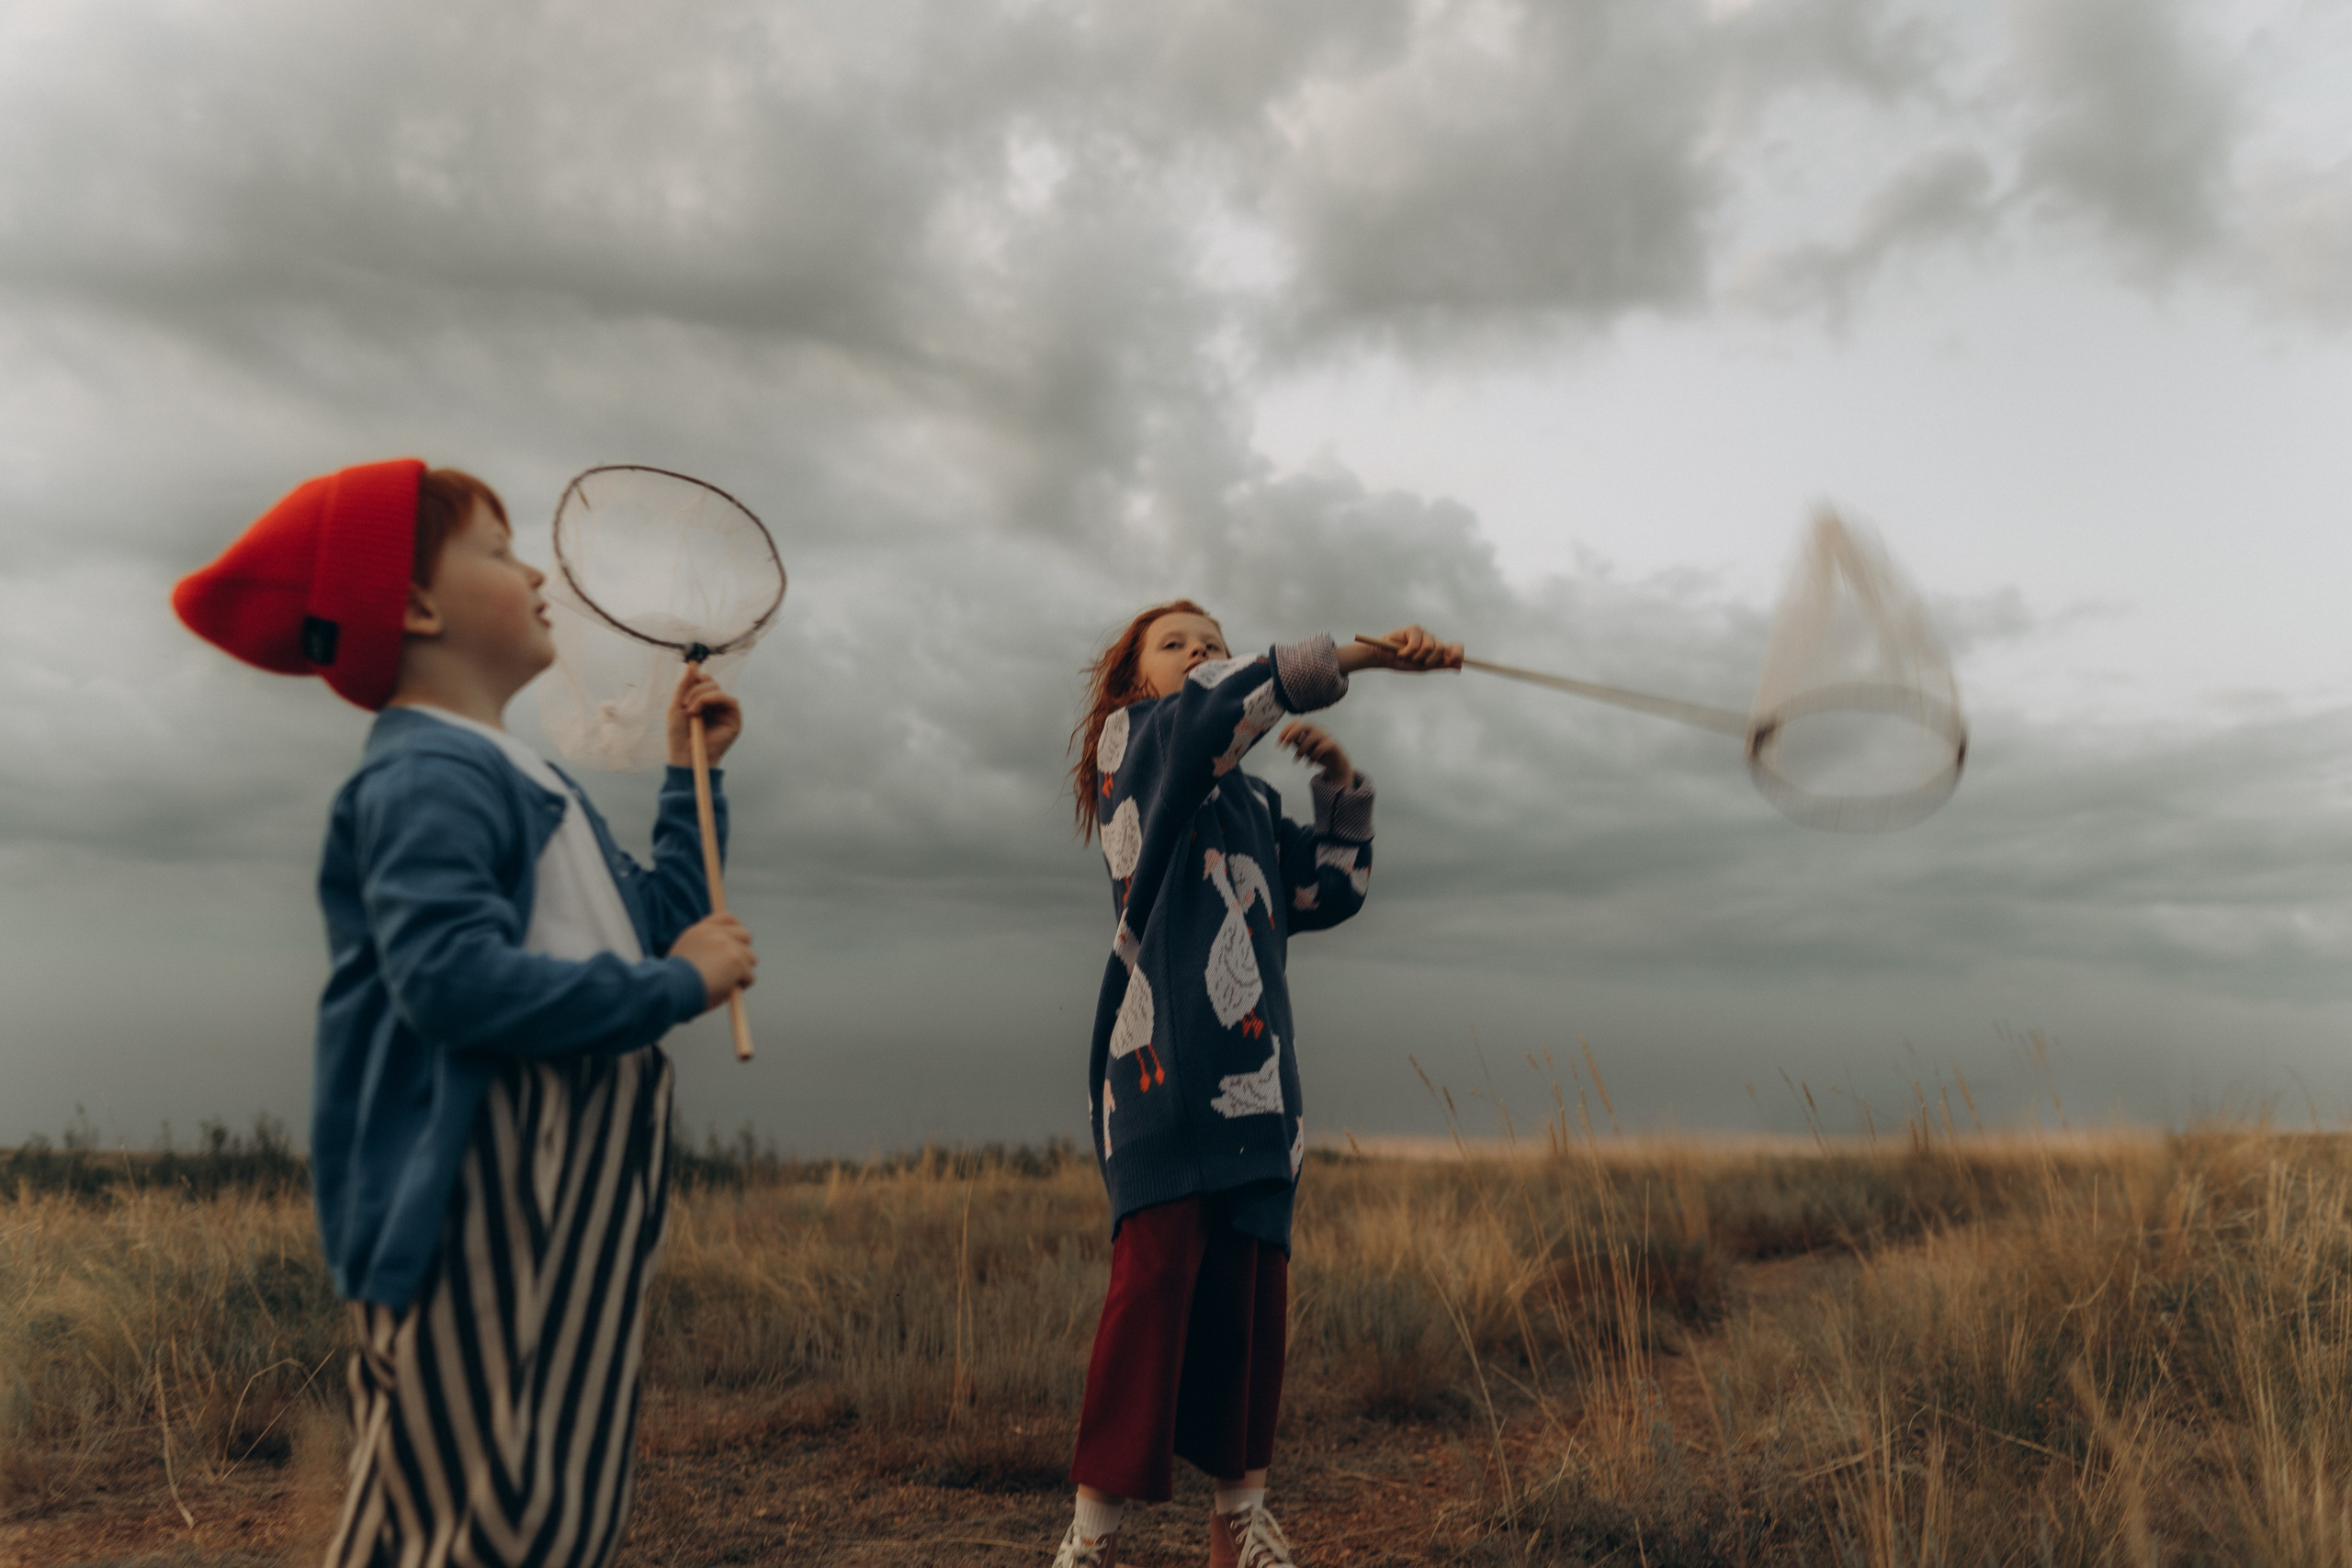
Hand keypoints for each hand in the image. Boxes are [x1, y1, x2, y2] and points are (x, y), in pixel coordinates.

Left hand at [668, 665, 742, 767]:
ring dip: (700, 695)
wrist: (685, 756)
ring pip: (716, 688)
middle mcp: (715, 705)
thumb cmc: (679, 735)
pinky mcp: (734, 719)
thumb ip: (684, 685)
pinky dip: (712, 699)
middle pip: (709, 681)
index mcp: (702, 701)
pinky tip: (700, 711)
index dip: (694, 679)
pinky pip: (728, 699)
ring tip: (691, 711)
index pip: (702, 679)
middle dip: (694, 690)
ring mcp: (725, 711)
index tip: (683, 691)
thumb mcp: (676, 706)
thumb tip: (692, 664)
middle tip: (685, 706)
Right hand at [672, 913, 756, 1008]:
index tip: (739, 943)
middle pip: (745, 934)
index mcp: (700, 930)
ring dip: (743, 972)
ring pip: (750, 958)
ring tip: (725, 984)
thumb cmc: (676, 984)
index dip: (736, 930)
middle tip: (735, 969)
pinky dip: (742, 985)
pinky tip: (725, 990)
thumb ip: (706, 953)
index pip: (727, 918)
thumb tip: (728, 963)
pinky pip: (749, 976)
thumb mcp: (688, 960)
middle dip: (744, 952)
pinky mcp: (736, 960)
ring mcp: (727, 945)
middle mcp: (714, 933)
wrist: (670, 989)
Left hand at [1279, 721, 1353, 783]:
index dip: (1286, 730)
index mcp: (1310, 729)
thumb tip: (1284, 738)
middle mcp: (1318, 729)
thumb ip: (1295, 742)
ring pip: (1312, 736)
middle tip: (1285, 744)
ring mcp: (1326, 735)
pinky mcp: (1333, 744)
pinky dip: (1314, 755)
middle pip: (1304, 724)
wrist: (1336, 764)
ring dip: (1302, 748)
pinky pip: (1322, 747)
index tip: (1279, 742)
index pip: (1296, 722)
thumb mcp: (1303, 748)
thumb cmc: (1318, 754)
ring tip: (1297, 758)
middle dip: (1292, 733)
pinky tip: (1310, 763)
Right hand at [1337, 625, 1462, 674]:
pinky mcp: (1414, 628)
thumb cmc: (1402, 662)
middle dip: (1430, 660)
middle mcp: (1433, 640)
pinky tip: (1400, 652)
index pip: (1456, 647)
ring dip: (1417, 657)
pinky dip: (1407, 653)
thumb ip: (1441, 665)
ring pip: (1430, 647)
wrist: (1383, 658)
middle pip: (1442, 649)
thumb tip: (1459, 666)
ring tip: (1406, 656)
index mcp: (1438, 650)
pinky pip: (1417, 644)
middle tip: (1417, 662)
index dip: (1458, 653)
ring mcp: (1424, 633)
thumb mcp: (1424, 667)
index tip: (1455, 661)